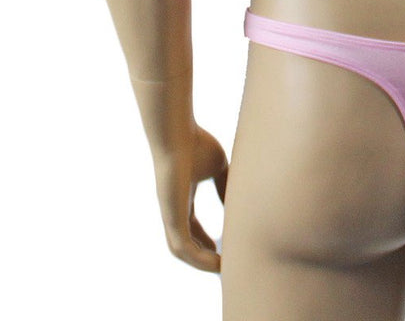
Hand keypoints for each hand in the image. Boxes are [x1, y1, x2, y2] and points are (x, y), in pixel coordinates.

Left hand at [151, 123, 229, 271]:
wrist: (176, 135)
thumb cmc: (195, 143)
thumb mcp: (217, 166)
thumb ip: (224, 184)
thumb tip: (234, 201)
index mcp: (181, 197)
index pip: (191, 226)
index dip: (205, 239)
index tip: (221, 247)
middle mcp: (172, 210)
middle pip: (186, 243)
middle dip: (202, 256)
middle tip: (222, 266)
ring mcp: (170, 215)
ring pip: (183, 250)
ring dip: (202, 263)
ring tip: (222, 270)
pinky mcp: (171, 218)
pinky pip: (184, 248)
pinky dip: (200, 259)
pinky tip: (216, 263)